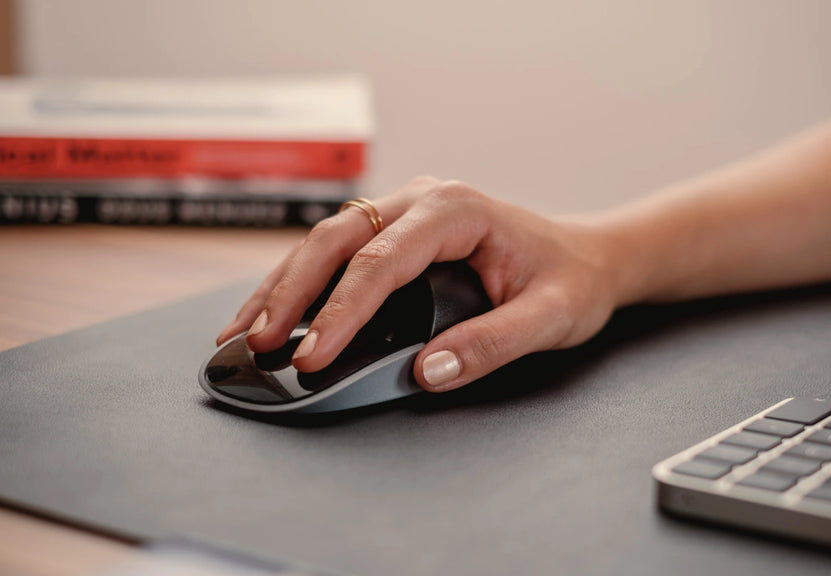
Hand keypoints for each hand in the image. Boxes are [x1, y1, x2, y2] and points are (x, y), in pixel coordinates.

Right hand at [216, 177, 620, 391]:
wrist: (586, 256)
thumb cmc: (571, 281)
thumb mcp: (549, 318)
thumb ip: (491, 344)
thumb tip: (425, 373)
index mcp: (457, 210)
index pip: (382, 261)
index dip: (341, 311)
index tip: (313, 357)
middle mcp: (423, 199)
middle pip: (337, 239)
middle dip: (292, 293)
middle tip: (260, 344)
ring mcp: (405, 209)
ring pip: (325, 241)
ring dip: (282, 286)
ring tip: (243, 332)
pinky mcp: (395, 230)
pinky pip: (337, 251)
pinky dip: (299, 282)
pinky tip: (272, 311)